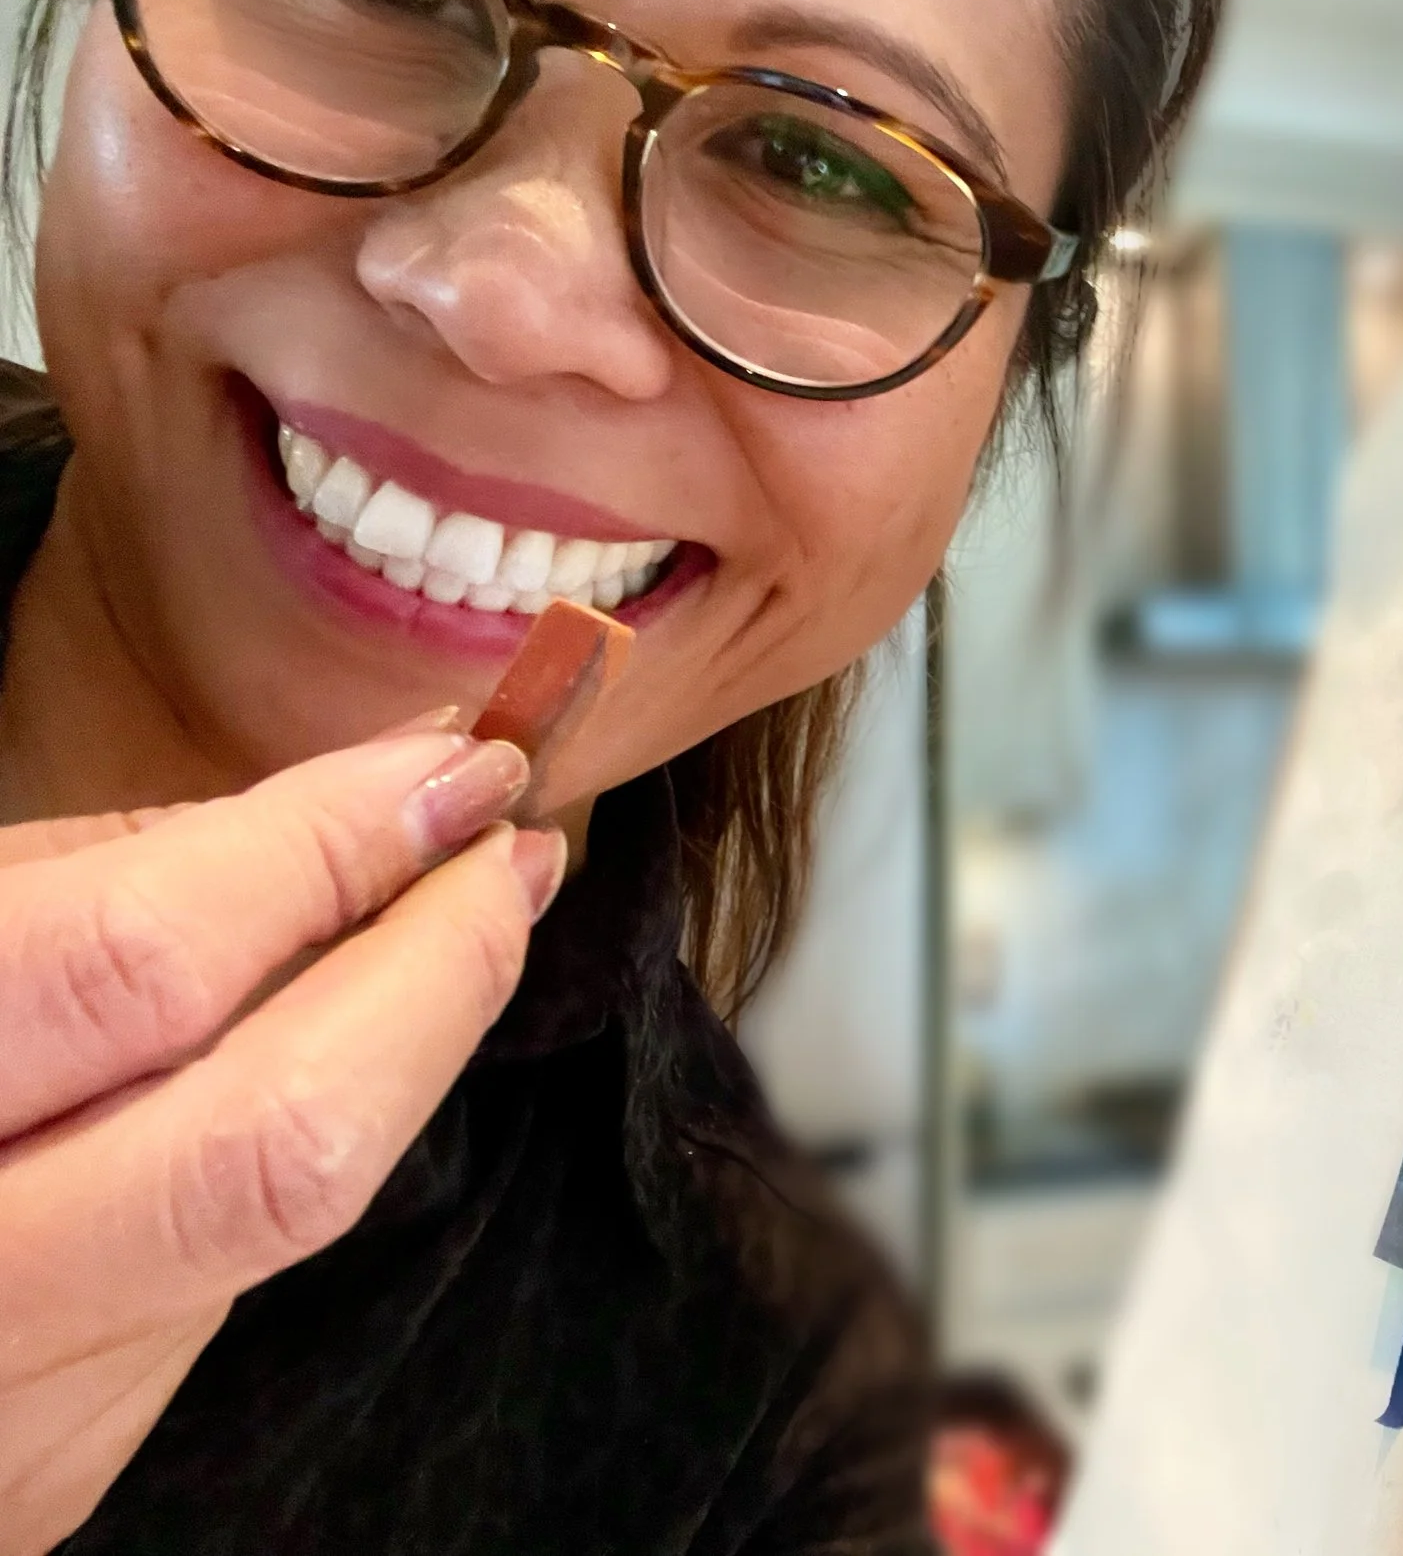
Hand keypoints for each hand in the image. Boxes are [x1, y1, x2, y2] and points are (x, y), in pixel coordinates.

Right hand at [0, 728, 562, 1552]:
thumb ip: (129, 873)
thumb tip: (395, 797)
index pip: (146, 962)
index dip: (335, 846)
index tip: (469, 766)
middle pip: (281, 1135)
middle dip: (438, 974)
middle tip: (512, 858)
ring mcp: (4, 1419)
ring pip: (279, 1213)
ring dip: (380, 1060)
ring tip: (410, 946)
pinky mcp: (56, 1478)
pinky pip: (224, 1287)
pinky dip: (270, 1162)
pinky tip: (243, 1098)